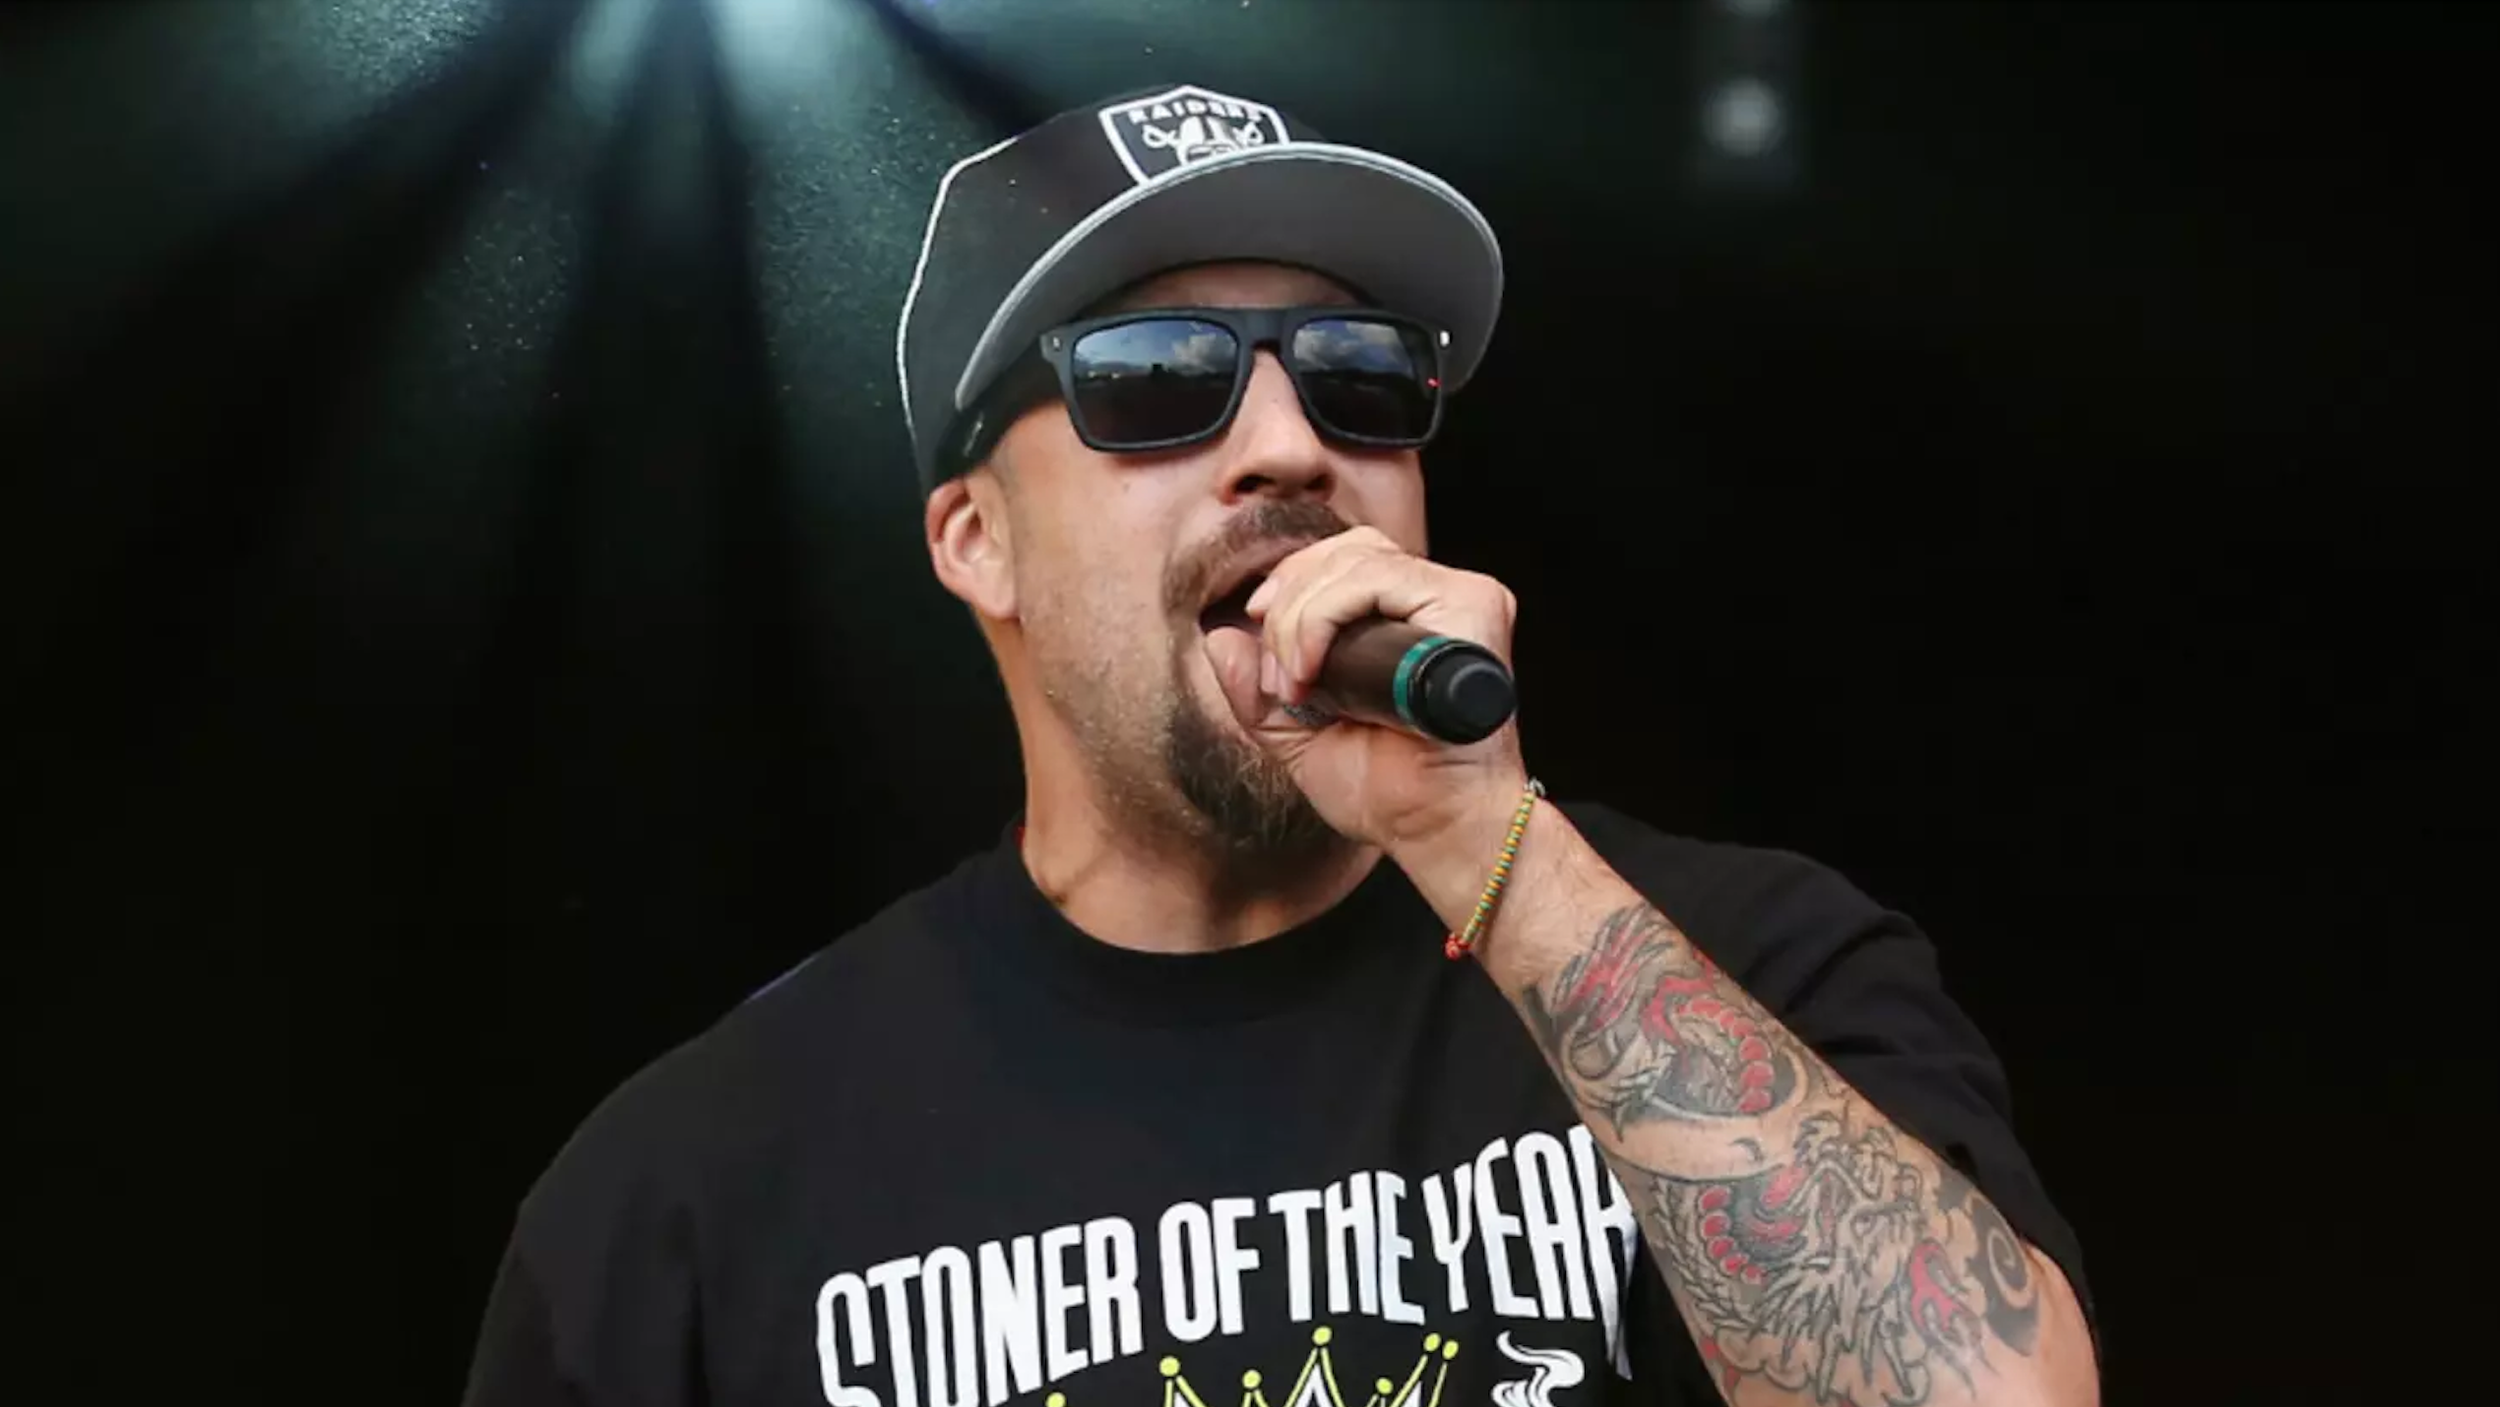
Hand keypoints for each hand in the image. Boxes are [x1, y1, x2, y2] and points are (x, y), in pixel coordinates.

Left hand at [1200, 526, 1528, 854]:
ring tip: (1295, 683)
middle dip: (1288, 605)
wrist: (1433, 830)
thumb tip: (1219, 636)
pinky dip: (1326, 617)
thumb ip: (1254, 689)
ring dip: (1300, 619)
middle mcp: (1439, 599)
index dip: (1293, 581)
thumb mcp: (1296, 735)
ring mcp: (1463, 598)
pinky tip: (1312, 671)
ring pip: (1357, 562)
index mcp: (1409, 617)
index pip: (1345, 558)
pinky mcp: (1473, 608)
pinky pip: (1379, 579)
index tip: (1256, 624)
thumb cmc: (1387, 790)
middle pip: (1347, 550)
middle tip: (1278, 678)